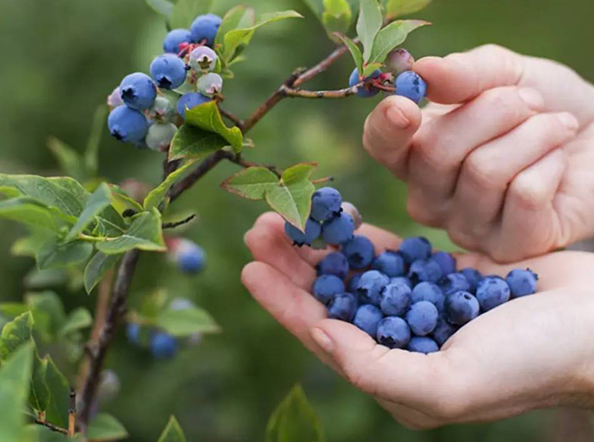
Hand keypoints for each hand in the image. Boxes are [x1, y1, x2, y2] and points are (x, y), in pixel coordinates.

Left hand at [242, 213, 593, 428]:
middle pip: (331, 299)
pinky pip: (390, 254)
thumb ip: (380, 369)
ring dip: (320, 245)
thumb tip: (322, 337)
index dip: (284, 303)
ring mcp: (418, 306)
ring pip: (354, 272)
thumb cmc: (532, 361)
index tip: (250, 268)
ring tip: (287, 214)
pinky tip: (337, 216)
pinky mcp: (439, 275)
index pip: (324, 335)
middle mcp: (400, 342)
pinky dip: (362, 236)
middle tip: (260, 227)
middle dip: (293, 265)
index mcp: (396, 375)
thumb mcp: (452, 382)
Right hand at [363, 44, 593, 261]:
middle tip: (529, 102)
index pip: (380, 145)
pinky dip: (551, 165)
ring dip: (532, 135)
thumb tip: (421, 72)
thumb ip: (462, 74)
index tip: (405, 105)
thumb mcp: (503, 74)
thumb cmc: (540, 106)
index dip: (386, 127)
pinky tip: (557, 165)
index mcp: (415, 152)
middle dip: (493, 111)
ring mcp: (464, 227)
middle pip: (434, 152)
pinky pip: (523, 195)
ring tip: (554, 127)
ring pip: (483, 172)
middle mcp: (429, 196)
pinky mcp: (507, 247)